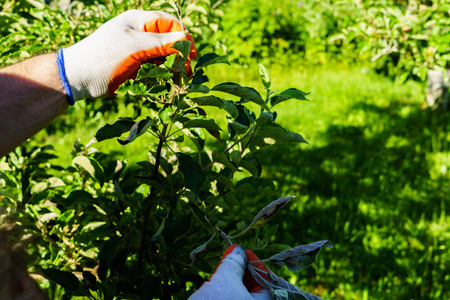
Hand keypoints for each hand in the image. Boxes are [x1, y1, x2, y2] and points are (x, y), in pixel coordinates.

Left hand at [61, 10, 195, 101]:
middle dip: (180, 54)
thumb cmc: (104, 57)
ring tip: (179, 79)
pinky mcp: (135, 65)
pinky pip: (155, 66)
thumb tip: (186, 39)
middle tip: (187, 72)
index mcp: (139, 21)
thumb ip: (161, 43)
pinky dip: (162, 73)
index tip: (191, 55)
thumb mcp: (135, 47)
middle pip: (169, 40)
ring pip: (164, 55)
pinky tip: (166, 81)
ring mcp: (137, 49)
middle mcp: (140, 33)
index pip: (170, 24)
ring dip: (173, 66)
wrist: (79, 77)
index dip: (183, 37)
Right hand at [188, 245, 272, 299]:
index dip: (251, 263)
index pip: (264, 279)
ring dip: (226, 286)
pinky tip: (208, 294)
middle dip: (237, 274)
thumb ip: (234, 262)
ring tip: (213, 281)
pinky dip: (220, 296)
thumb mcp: (225, 279)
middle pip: (251, 289)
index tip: (239, 253)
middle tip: (225, 264)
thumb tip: (239, 250)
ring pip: (238, 296)